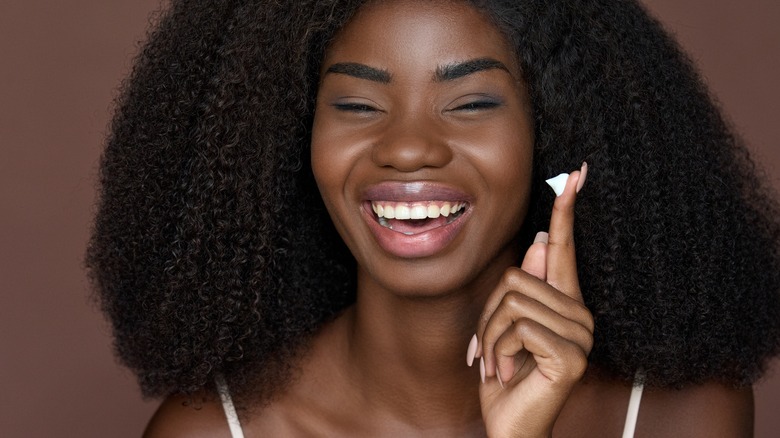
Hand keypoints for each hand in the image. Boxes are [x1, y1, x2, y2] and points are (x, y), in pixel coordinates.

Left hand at [471, 165, 593, 436]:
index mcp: (563, 304)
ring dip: (491, 335)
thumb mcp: (504, 328)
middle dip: (489, 315)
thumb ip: (522, 289)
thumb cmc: (505, 376)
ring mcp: (580, 335)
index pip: (565, 248)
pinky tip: (507, 373)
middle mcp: (579, 314)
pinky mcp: (572, 355)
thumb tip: (540, 242)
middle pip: (517, 277)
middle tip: (492, 349)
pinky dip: (498, 350)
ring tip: (500, 363)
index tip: (575, 174)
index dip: (566, 211)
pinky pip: (518, 326)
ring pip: (513, 300)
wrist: (510, 426)